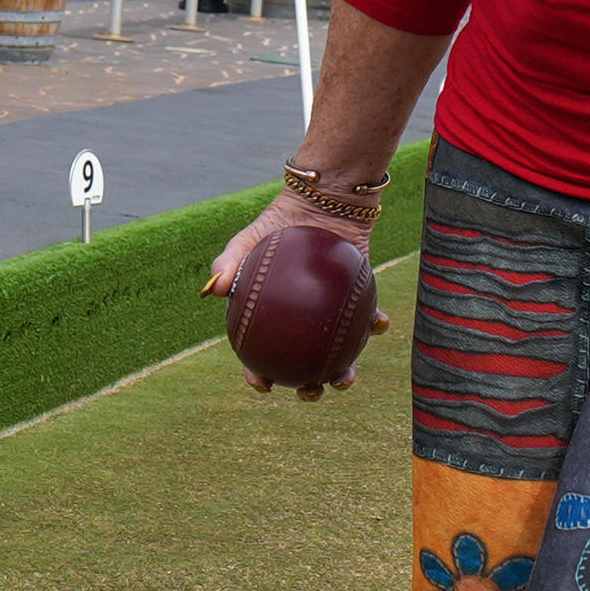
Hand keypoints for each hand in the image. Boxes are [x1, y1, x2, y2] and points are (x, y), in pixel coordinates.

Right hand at [201, 196, 393, 393]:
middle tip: (311, 391)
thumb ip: (229, 261)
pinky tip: (377, 326)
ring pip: (340, 353)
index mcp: (277, 317)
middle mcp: (305, 322)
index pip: (263, 356)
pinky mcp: (361, 299)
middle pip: (306, 366)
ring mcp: (334, 313)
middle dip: (309, 388)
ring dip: (345, 370)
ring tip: (346, 376)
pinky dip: (375, 324)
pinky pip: (369, 317)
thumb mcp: (249, 238)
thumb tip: (212, 290)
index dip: (260, 375)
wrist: (320, 200)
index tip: (263, 386)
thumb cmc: (280, 222)